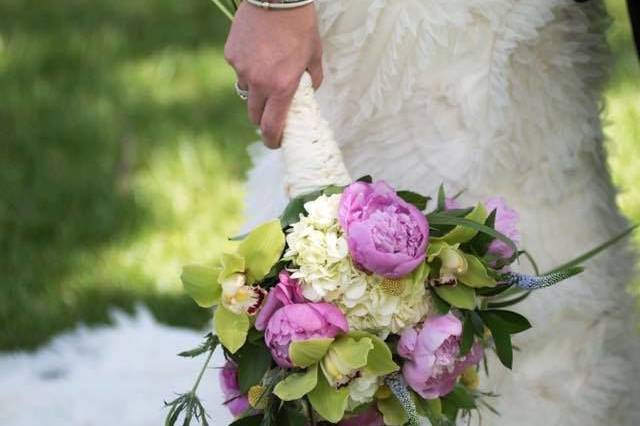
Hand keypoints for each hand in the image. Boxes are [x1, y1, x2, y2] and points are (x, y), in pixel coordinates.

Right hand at [224, 2, 322, 148]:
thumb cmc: (300, 25)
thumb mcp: (315, 55)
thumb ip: (311, 80)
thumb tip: (306, 93)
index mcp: (282, 87)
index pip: (271, 126)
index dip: (272, 139)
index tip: (275, 142)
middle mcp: (259, 82)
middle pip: (254, 115)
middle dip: (262, 118)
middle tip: (271, 113)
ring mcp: (242, 69)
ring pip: (245, 91)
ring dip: (255, 90)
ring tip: (267, 71)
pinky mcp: (231, 55)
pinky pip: (238, 69)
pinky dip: (247, 67)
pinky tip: (258, 52)